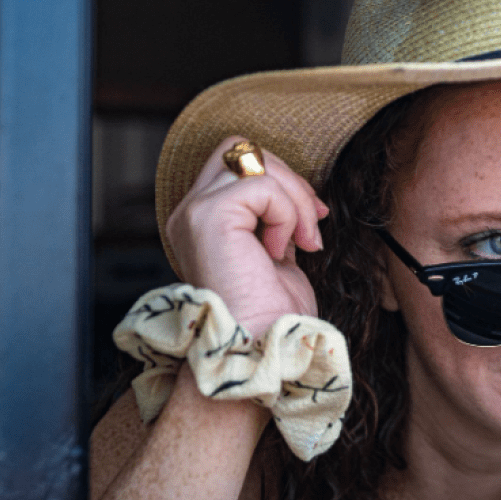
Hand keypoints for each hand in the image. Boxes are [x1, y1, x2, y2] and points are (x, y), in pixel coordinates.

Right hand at [165, 136, 327, 334]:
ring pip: (253, 159)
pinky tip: (283, 252)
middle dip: (288, 178)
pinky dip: (286, 214)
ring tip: (301, 242)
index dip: (280, 180)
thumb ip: (276, 220)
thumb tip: (303, 195)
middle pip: (241, 149)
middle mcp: (188, 212)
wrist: (262, 350)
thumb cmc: (273, 316)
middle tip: (312, 223)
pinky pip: (262, 185)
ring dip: (293, 197)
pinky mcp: (208, 216)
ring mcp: (194, 212)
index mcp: (202, 221)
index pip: (237, 164)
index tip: (312, 218)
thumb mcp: (277, 256)